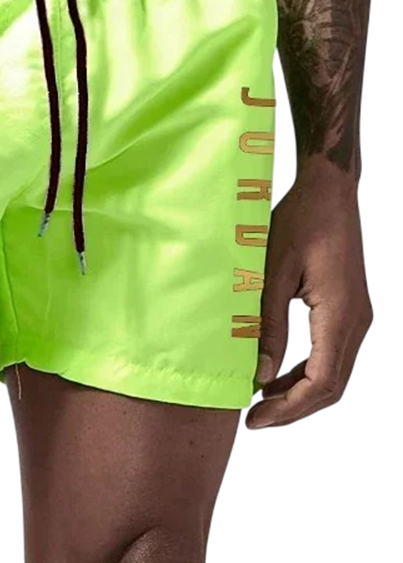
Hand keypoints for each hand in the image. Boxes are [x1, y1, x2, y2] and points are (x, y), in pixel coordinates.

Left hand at [246, 166, 372, 428]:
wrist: (328, 191)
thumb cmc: (297, 221)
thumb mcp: (271, 272)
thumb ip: (266, 324)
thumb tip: (260, 374)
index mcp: (339, 314)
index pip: (321, 382)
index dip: (289, 408)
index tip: (255, 419)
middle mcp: (356, 321)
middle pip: (331, 386)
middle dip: (293, 408)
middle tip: (254, 420)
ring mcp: (357, 316)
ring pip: (333, 372)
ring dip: (300, 392)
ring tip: (261, 401)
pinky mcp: (349, 308)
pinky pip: (332, 353)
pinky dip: (306, 370)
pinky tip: (277, 372)